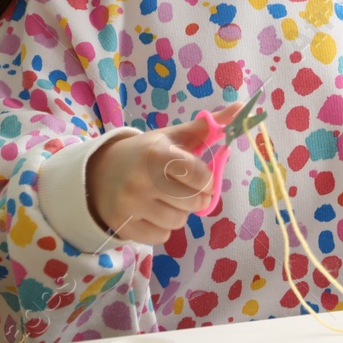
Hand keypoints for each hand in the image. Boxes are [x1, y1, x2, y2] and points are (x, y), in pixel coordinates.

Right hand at [85, 98, 248, 244]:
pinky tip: (151, 211)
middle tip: (181, 188)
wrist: (100, 172)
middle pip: (194, 203)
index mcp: (158, 155)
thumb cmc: (147, 152)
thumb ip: (208, 126)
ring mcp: (131, 206)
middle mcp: (142, 181)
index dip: (206, 180)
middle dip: (195, 197)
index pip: (202, 179)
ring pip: (179, 222)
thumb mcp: (174, 136)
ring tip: (164, 198)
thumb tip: (242, 106)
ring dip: (179, 213)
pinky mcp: (123, 226)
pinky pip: (162, 236)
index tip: (197, 176)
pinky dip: (162, 227)